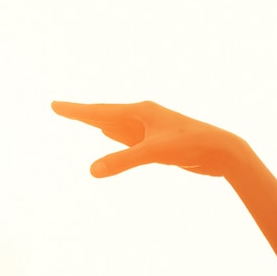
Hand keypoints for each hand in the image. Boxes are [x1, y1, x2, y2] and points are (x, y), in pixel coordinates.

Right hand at [52, 99, 256, 179]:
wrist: (222, 150)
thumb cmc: (191, 145)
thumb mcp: (154, 152)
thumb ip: (122, 161)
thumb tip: (92, 171)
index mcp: (140, 111)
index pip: (99, 111)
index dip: (75, 110)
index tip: (55, 105)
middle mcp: (143, 116)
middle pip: (104, 114)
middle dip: (82, 113)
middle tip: (60, 108)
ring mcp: (150, 128)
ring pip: (116, 124)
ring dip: (98, 121)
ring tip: (83, 118)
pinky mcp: (158, 142)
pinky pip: (128, 136)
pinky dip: (114, 134)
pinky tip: (109, 132)